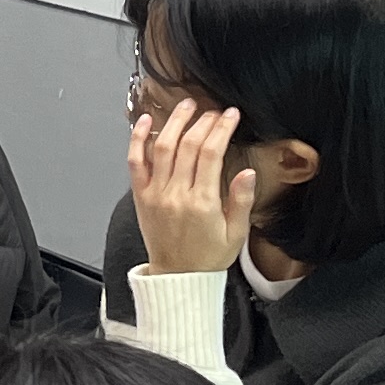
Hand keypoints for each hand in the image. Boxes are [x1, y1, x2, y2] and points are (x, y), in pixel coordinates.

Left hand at [129, 101, 257, 276]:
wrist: (177, 278)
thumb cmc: (208, 257)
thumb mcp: (236, 234)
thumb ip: (242, 201)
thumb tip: (249, 172)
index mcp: (202, 203)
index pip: (211, 153)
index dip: (221, 129)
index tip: (231, 115)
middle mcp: (176, 194)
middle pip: (188, 145)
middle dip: (203, 122)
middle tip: (214, 111)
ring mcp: (155, 193)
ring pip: (162, 147)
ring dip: (174, 122)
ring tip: (187, 106)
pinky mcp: (140, 196)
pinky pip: (135, 162)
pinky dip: (138, 139)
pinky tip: (147, 121)